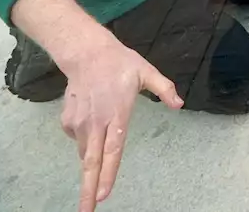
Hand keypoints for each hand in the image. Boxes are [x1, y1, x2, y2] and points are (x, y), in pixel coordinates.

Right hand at [57, 35, 182, 211]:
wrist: (86, 52)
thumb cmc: (119, 63)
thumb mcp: (146, 72)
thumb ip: (164, 89)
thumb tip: (180, 105)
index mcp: (117, 114)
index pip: (112, 151)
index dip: (108, 174)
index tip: (102, 195)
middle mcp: (96, 123)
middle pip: (90, 163)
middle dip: (87, 190)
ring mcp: (79, 123)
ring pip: (86, 152)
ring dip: (93, 158)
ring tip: (103, 128)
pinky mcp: (68, 121)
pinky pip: (79, 140)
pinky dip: (86, 138)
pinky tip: (93, 118)